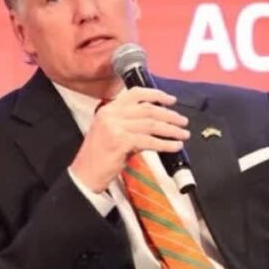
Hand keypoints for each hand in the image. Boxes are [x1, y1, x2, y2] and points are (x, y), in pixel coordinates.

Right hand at [70, 87, 189, 192]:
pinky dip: (165, 144)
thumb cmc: (100, 156)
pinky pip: (149, 141)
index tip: (171, 100)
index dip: (156, 94)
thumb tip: (158, 122)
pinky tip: (174, 147)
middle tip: (183, 121)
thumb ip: (130, 123)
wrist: (85, 174)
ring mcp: (114, 127)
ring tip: (183, 134)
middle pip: (147, 110)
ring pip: (151, 124)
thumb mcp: (112, 132)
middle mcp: (111, 114)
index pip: (135, 94)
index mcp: (109, 109)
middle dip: (169, 115)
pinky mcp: (120, 141)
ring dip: (170, 130)